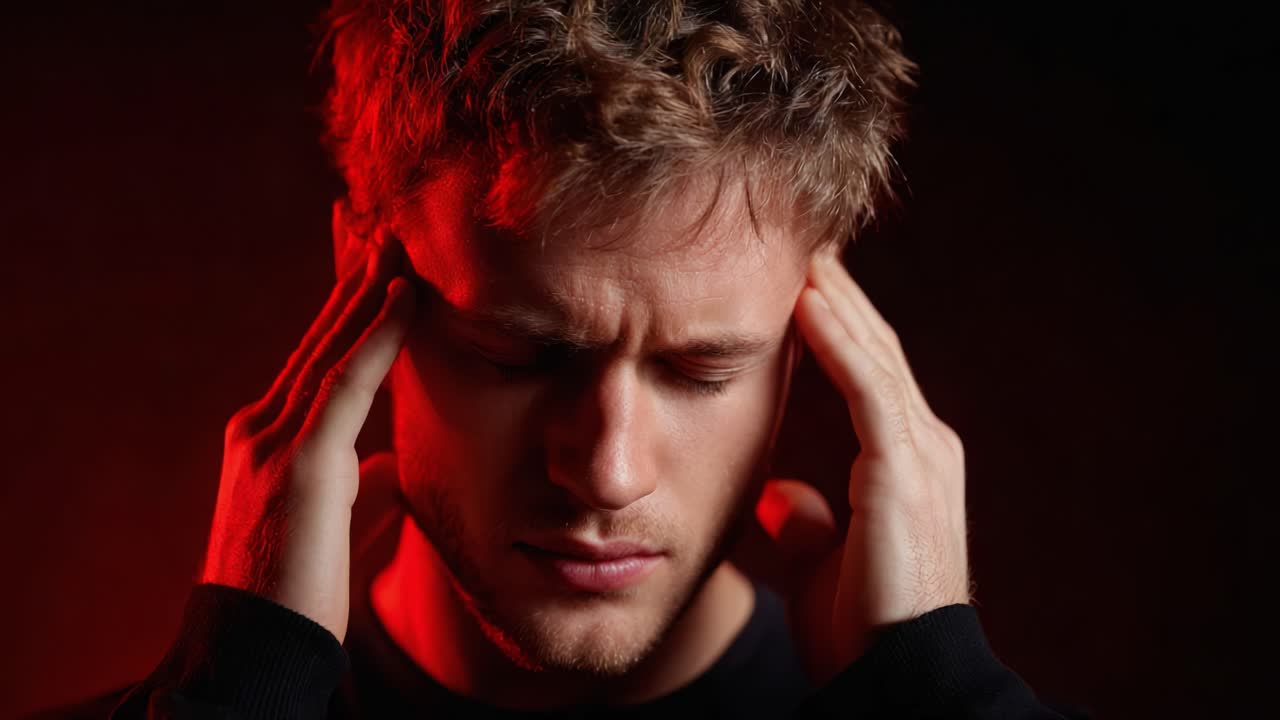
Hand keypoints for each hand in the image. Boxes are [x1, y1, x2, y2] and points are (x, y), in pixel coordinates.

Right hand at [199, 213, 415, 641]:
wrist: (255, 646)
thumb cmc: (299, 590)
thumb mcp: (337, 520)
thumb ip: (361, 482)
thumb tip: (389, 461)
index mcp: (274, 435)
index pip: (319, 350)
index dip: (346, 299)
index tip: (372, 249)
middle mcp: (266, 424)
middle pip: (322, 332)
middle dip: (352, 270)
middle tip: (378, 211)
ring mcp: (274, 440)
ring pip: (332, 344)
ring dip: (368, 283)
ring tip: (399, 230)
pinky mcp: (298, 464)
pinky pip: (346, 383)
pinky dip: (378, 334)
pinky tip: (404, 293)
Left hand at [758, 252, 969, 681]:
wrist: (896, 680)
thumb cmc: (861, 631)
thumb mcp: (824, 564)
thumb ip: (807, 521)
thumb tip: (777, 496)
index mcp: (906, 462)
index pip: (865, 372)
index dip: (832, 325)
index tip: (791, 283)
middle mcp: (923, 445)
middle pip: (872, 349)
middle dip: (834, 295)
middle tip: (796, 243)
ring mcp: (920, 453)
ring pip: (872, 354)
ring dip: (834, 299)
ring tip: (797, 250)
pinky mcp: (905, 470)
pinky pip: (868, 387)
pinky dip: (838, 340)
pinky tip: (806, 300)